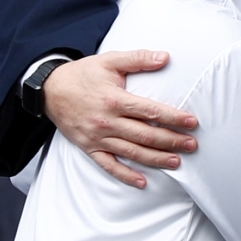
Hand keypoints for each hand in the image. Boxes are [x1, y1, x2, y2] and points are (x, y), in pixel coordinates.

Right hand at [43, 50, 197, 188]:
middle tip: (192, 145)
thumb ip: (138, 58)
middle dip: (171, 141)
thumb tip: (165, 57)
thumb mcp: (110, 60)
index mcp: (114, 100)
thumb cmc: (83, 74)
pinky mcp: (88, 148)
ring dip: (156, 159)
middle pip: (145, 135)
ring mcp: (97, 138)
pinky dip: (125, 175)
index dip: (173, 118)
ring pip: (131, 152)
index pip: (150, 112)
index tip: (192, 122)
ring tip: (177, 162)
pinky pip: (108, 166)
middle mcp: (106, 122)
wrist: (48, 90)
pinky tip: (143, 182)